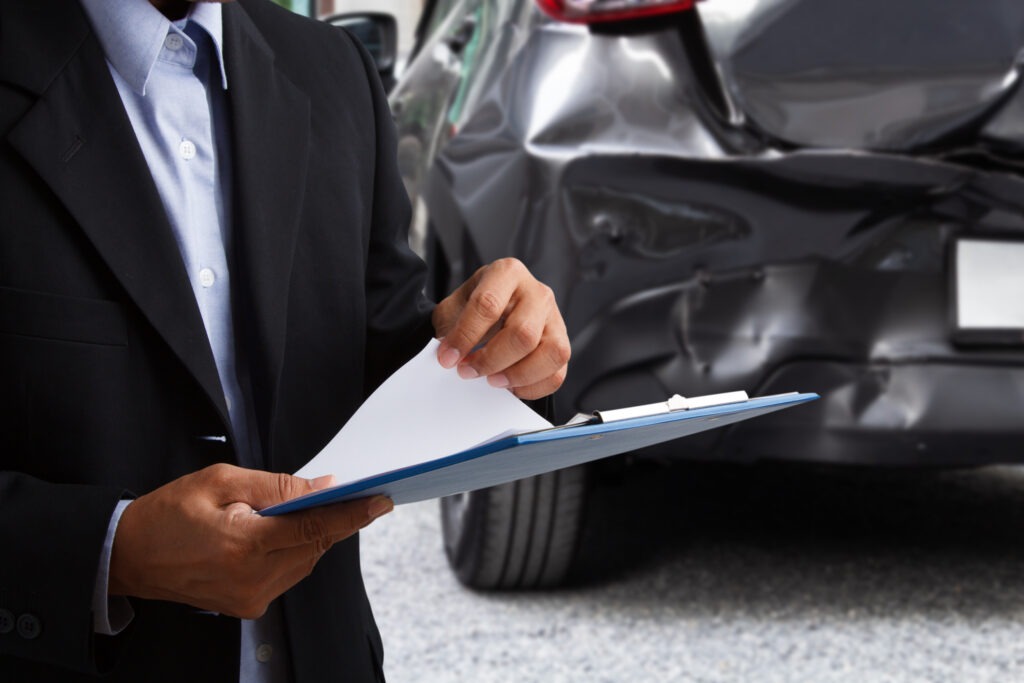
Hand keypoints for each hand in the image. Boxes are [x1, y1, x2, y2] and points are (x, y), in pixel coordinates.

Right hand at [108, 464, 392, 618]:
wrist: (129, 556)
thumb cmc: (169, 513)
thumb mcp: (221, 481)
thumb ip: (276, 486)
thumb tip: (322, 487)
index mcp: (244, 544)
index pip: (314, 529)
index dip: (352, 514)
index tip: (380, 502)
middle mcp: (252, 579)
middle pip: (315, 545)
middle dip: (332, 518)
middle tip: (345, 494)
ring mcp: (251, 597)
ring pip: (306, 560)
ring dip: (311, 535)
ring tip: (298, 510)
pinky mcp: (249, 605)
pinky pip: (289, 573)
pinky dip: (294, 550)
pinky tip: (279, 532)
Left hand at [432, 258, 569, 399]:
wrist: (493, 309)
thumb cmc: (476, 307)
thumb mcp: (455, 307)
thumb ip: (449, 329)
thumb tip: (450, 358)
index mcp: (507, 273)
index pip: (488, 304)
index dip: (465, 336)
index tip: (448, 358)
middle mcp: (537, 293)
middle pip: (523, 333)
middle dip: (491, 360)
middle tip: (467, 371)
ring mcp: (555, 319)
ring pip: (550, 353)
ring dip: (517, 375)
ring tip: (493, 380)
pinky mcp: (562, 344)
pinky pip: (557, 373)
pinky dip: (533, 387)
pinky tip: (511, 386)